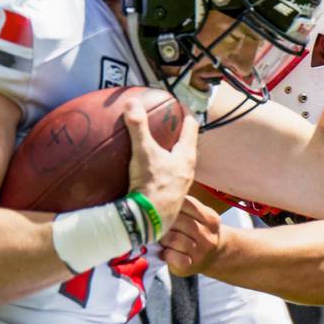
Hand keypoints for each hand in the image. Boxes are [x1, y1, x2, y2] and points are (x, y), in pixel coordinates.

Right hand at [125, 98, 199, 233]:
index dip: (185, 112)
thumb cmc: (152, 185)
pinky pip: (165, 175)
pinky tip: (143, 168)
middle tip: (162, 122)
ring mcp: (178, 185)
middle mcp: (186, 170)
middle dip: (175, 133)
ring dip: (166, 152)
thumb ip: (138, 127)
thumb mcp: (144, 152)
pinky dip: (158, 167)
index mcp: (186, 156)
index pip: (191, 126)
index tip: (177, 104)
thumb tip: (132, 103)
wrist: (148, 220)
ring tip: (152, 144)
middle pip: (184, 144)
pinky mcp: (168, 196)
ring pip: (175, 161)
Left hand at [160, 195, 223, 275]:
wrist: (214, 257)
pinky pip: (172, 256)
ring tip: (160, 237)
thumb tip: (158, 195)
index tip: (162, 205)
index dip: (171, 204)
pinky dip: (165, 253)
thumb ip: (185, 207)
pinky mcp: (190, 265)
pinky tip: (165, 252)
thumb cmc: (199, 232)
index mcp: (210, 219)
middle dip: (164, 220)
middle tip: (156, 222)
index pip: (187, 204)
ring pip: (174, 238)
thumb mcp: (201, 217)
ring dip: (163, 237)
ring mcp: (200, 252)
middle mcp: (207, 235)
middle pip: (179, 221)